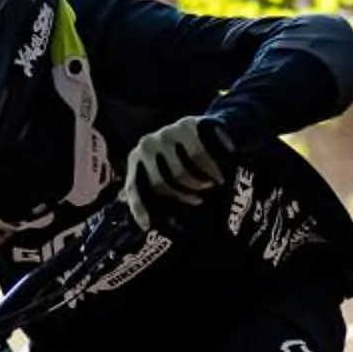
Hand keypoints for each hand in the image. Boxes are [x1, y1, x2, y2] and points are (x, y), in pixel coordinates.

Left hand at [123, 116, 227, 230]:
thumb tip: (136, 216)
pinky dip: (211, 168)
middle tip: (198, 200)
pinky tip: (219, 175)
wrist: (203, 129)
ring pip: (182, 171)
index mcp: (136, 159)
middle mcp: (147, 145)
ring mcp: (166, 133)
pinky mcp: (186, 125)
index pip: (133, 187)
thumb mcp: (160, 171)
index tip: (147, 226)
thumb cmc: (178, 158)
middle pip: (162, 182)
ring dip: (199, 182)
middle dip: (182, 195)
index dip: (138, 208)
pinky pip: (199, 154)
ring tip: (210, 185)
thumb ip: (148, 190)